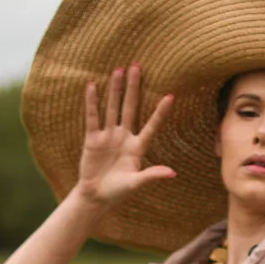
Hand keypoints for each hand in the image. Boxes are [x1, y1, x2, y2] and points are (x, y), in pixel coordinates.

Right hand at [76, 64, 175, 207]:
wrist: (96, 197)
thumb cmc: (118, 191)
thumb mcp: (136, 184)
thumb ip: (152, 175)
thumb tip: (173, 173)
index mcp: (137, 147)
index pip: (151, 125)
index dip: (160, 112)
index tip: (170, 96)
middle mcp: (124, 137)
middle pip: (130, 107)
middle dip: (134, 88)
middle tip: (137, 66)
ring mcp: (108, 136)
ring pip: (113, 108)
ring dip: (115, 89)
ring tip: (119, 69)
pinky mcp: (93, 138)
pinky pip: (93, 117)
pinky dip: (92, 102)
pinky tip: (93, 86)